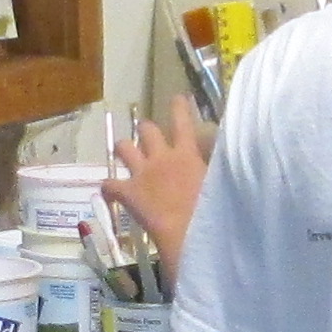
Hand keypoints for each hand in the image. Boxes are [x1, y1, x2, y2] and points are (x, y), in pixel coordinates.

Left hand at [106, 99, 211, 269]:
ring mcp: (142, 173)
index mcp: (186, 154)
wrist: (192, 234)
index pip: (182, 121)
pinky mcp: (128, 193)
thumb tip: (223, 163)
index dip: (178, 107)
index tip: (177, 98)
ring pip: (123, 147)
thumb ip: (215, 169)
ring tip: (125, 155)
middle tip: (148, 137)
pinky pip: (109, 184)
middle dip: (146, 130)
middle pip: (146, 129)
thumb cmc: (213, 213)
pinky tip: (109, 192)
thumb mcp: (219, 183)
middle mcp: (162, 157)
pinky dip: (108, 187)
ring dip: (123, 149)